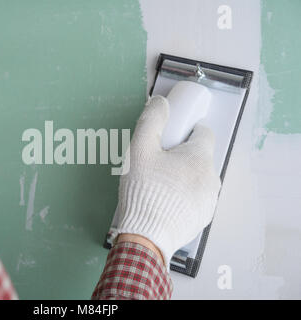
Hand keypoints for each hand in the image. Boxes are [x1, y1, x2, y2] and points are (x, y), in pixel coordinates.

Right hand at [116, 96, 220, 267]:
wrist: (146, 235)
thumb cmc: (144, 190)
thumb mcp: (140, 149)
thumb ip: (151, 120)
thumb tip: (161, 101)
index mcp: (200, 157)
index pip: (205, 132)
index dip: (188, 131)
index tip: (171, 138)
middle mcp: (211, 178)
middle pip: (200, 157)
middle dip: (182, 156)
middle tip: (158, 164)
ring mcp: (209, 200)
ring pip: (199, 178)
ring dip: (184, 177)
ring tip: (159, 185)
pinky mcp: (203, 218)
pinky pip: (196, 198)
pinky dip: (184, 196)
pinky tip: (165, 202)